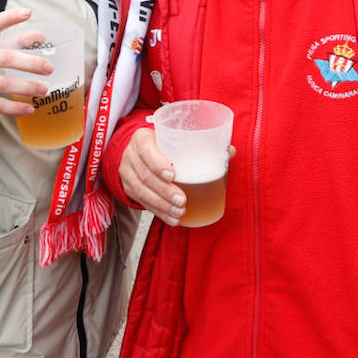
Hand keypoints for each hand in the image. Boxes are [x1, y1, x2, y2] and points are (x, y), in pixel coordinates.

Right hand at [0, 8, 53, 115]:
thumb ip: (14, 42)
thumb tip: (40, 37)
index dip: (9, 18)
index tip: (27, 13)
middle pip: (4, 58)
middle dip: (29, 63)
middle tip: (49, 68)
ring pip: (1, 83)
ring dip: (25, 87)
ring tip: (43, 89)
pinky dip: (13, 107)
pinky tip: (29, 109)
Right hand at [118, 130, 238, 226]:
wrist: (136, 150)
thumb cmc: (162, 143)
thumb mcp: (175, 138)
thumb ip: (202, 144)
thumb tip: (230, 151)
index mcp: (142, 138)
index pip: (147, 150)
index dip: (158, 164)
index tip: (173, 175)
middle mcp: (131, 155)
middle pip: (145, 175)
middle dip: (164, 191)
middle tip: (182, 201)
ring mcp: (127, 173)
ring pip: (142, 192)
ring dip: (161, 205)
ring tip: (180, 212)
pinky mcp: (128, 188)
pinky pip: (141, 202)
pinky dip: (158, 212)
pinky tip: (172, 219)